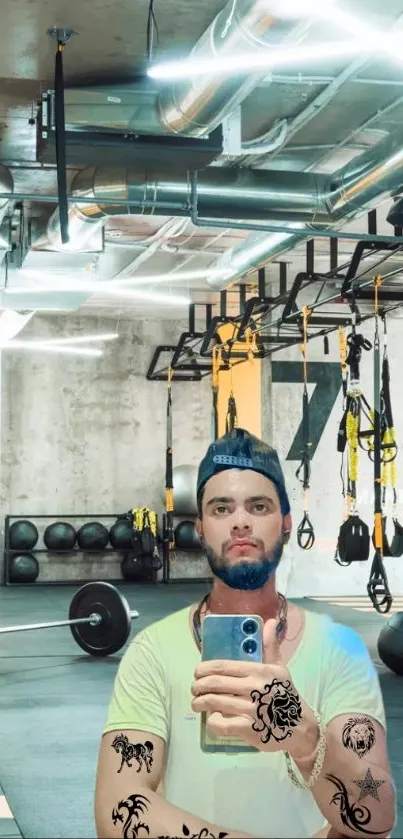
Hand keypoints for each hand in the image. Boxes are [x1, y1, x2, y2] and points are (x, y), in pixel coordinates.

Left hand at [191, 618, 315, 754]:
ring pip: (214, 702)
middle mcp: (254, 687)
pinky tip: (211, 719)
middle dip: (198, 686)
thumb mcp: (279, 669)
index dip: (204, 669)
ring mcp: (251, 709)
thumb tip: (270, 622)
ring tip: (196, 704)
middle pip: (214, 684)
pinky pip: (221, 724)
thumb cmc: (285, 695)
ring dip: (199, 703)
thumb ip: (270, 647)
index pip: (223, 666)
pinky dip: (211, 721)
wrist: (300, 728)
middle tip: (194, 689)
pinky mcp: (249, 730)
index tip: (197, 672)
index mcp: (259, 670)